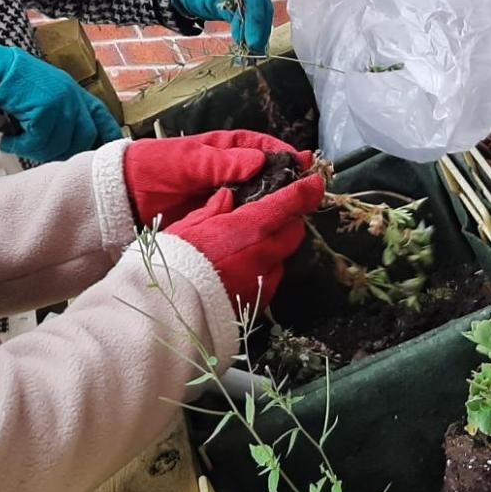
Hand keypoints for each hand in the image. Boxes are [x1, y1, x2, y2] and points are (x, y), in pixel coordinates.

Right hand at [0, 42, 122, 163]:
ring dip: (36, 150)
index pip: (101, 116)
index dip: (107, 135)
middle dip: (63, 151)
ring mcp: (60, 102)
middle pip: (84, 138)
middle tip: (40, 151)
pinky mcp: (45, 110)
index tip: (105, 150)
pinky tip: (10, 139)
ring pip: (60, 144)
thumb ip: (62, 113)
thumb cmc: (14, 83)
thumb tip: (69, 142)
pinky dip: (21, 145)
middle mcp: (71, 96)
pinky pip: (39, 142)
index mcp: (74, 91)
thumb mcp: (47, 93)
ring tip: (19, 142)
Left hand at [125, 130, 311, 227]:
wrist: (124, 196)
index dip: (286, 156)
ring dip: (276, 208)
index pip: (265, 149)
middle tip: (310, 197)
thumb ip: (220, 163)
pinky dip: (257, 227)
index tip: (305, 166)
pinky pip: (244, 222)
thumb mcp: (187, 161)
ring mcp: (228, 197)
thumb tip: (259, 161)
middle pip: (270, 177)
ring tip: (296, 218)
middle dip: (289, 185)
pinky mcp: (219, 220)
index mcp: (227, 150)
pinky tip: (269, 236)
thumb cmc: (155, 167)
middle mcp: (233, 172)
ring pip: (260, 201)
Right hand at [165, 175, 323, 309]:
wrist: (174, 309)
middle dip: (289, 220)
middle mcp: (266, 254)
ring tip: (250, 246)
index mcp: (250, 228)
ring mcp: (265, 280)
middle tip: (273, 214)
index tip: (315, 182)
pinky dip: (264, 269)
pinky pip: (270, 278)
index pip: (289, 204)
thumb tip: (228, 197)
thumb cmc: (177, 262)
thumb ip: (214, 208)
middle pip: (293, 231)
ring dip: (274, 247)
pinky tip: (243, 269)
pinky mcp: (261, 301)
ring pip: (282, 256)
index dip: (307, 191)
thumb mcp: (189, 225)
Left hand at [172, 0, 274, 55]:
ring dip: (259, 36)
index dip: (256, 22)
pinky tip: (250, 46)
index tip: (253, 42)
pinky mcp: (254, 4)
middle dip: (260, 33)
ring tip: (253, 53)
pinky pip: (258, 20)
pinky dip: (254, 34)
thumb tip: (243, 39)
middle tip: (254, 52)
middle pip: (263, 9)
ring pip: (263, 17)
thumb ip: (229, 14)